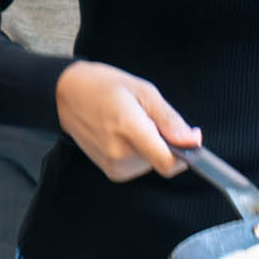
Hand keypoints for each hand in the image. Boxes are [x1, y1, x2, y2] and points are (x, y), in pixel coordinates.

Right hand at [54, 60, 200, 181]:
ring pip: (152, 164)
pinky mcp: (111, 172)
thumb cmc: (104, 86)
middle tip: (146, 118)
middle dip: (164, 142)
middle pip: (164, 161)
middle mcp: (120, 153)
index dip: (186, 154)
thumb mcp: (143, 91)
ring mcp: (113, 165)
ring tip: (130, 124)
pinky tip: (123, 134)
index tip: (188, 139)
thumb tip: (193, 140)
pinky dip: (139, 152)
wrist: (66, 95)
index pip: (168, 162)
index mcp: (129, 129)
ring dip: (151, 147)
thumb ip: (169, 120)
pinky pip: (140, 166)